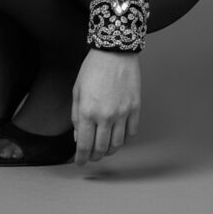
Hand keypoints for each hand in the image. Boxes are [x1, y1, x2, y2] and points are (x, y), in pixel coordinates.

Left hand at [71, 48, 140, 165]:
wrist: (114, 51)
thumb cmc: (93, 67)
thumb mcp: (77, 90)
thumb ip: (76, 116)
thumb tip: (79, 136)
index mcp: (88, 111)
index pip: (84, 144)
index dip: (81, 157)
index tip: (80, 162)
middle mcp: (106, 116)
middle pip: (101, 148)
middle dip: (95, 157)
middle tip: (91, 157)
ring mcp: (122, 113)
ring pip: (117, 144)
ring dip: (109, 151)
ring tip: (104, 149)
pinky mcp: (135, 109)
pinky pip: (131, 133)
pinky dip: (124, 139)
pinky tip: (118, 136)